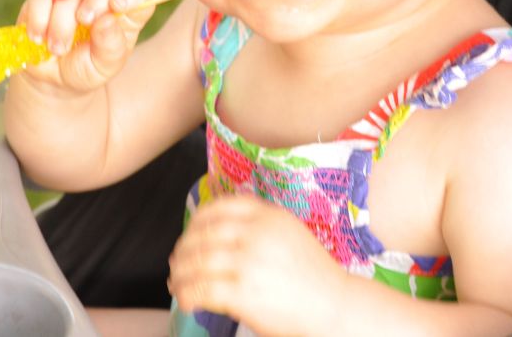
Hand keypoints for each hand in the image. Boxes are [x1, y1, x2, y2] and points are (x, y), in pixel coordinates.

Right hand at [16, 0, 154, 91]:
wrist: (53, 80)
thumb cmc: (87, 69)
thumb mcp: (104, 66)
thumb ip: (110, 45)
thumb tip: (106, 21)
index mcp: (126, 13)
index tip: (118, 6)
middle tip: (85, 21)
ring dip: (62, 23)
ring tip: (58, 49)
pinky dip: (39, 17)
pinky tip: (38, 38)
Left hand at [168, 194, 347, 336]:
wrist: (334, 305)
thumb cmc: (312, 274)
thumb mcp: (289, 232)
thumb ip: (260, 225)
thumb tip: (221, 230)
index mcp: (268, 216)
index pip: (221, 207)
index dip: (198, 219)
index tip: (190, 231)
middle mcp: (257, 234)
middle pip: (204, 234)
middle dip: (184, 249)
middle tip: (178, 260)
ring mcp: (249, 263)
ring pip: (198, 262)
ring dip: (181, 273)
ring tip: (176, 281)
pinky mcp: (243, 293)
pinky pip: (203, 289)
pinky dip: (187, 293)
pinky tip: (186, 299)